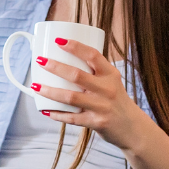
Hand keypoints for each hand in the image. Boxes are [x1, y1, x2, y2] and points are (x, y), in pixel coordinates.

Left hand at [33, 38, 148, 149]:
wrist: (133, 128)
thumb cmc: (115, 100)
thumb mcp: (110, 82)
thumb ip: (93, 72)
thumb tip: (62, 58)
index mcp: (110, 74)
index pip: (93, 55)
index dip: (75, 47)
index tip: (58, 41)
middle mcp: (107, 89)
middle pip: (77, 75)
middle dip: (56, 67)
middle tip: (40, 60)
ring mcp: (102, 107)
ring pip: (70, 97)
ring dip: (50, 91)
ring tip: (35, 86)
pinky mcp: (97, 123)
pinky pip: (72, 118)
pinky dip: (57, 114)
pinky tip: (46, 110)